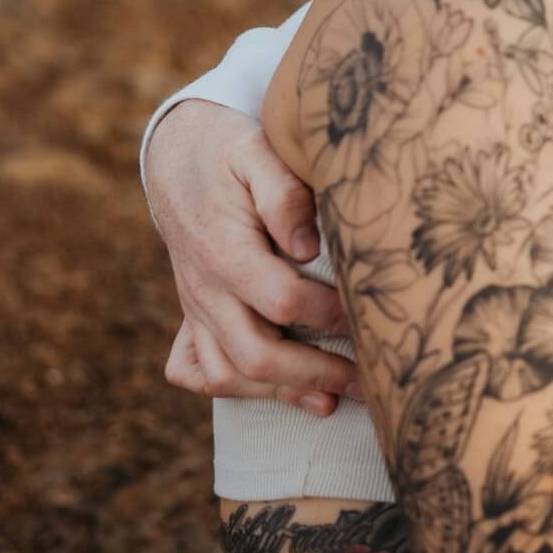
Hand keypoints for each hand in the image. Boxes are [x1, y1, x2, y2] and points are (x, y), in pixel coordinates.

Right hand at [147, 99, 358, 415]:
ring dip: (281, 392)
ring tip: (337, 400)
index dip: (328, 315)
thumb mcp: (257, 152)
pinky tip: (280, 391)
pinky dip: (232, 388)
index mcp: (222, 250)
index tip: (371, 315)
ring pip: (225, 373)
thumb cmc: (231, 153)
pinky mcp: (193, 316)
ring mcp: (194, 307)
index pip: (280, 301)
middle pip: (254, 354)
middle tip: (372, 382)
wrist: (179, 157)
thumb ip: (283, 194)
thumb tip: (305, 244)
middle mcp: (203, 289)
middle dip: (316, 374)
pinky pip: (196, 369)